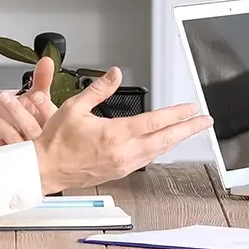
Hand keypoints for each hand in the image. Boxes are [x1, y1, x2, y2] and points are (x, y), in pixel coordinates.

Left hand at [0, 56, 58, 148]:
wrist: (23, 145)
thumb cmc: (33, 120)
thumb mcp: (41, 99)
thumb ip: (43, 79)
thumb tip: (46, 60)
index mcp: (52, 128)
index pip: (51, 119)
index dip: (44, 107)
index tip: (35, 95)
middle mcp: (38, 142)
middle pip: (27, 127)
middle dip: (14, 109)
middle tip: (2, 96)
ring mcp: (20, 151)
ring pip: (7, 134)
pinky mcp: (3, 156)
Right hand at [33, 67, 213, 191]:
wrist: (44, 169)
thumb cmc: (55, 142)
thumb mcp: (74, 107)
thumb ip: (99, 89)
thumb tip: (115, 74)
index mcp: (115, 135)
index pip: (155, 122)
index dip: (177, 114)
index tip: (191, 108)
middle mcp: (123, 152)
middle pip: (165, 140)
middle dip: (188, 130)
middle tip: (204, 122)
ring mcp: (123, 165)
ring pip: (158, 152)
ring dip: (175, 140)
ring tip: (187, 131)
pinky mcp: (119, 173)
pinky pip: (146, 160)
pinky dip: (158, 150)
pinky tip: (162, 144)